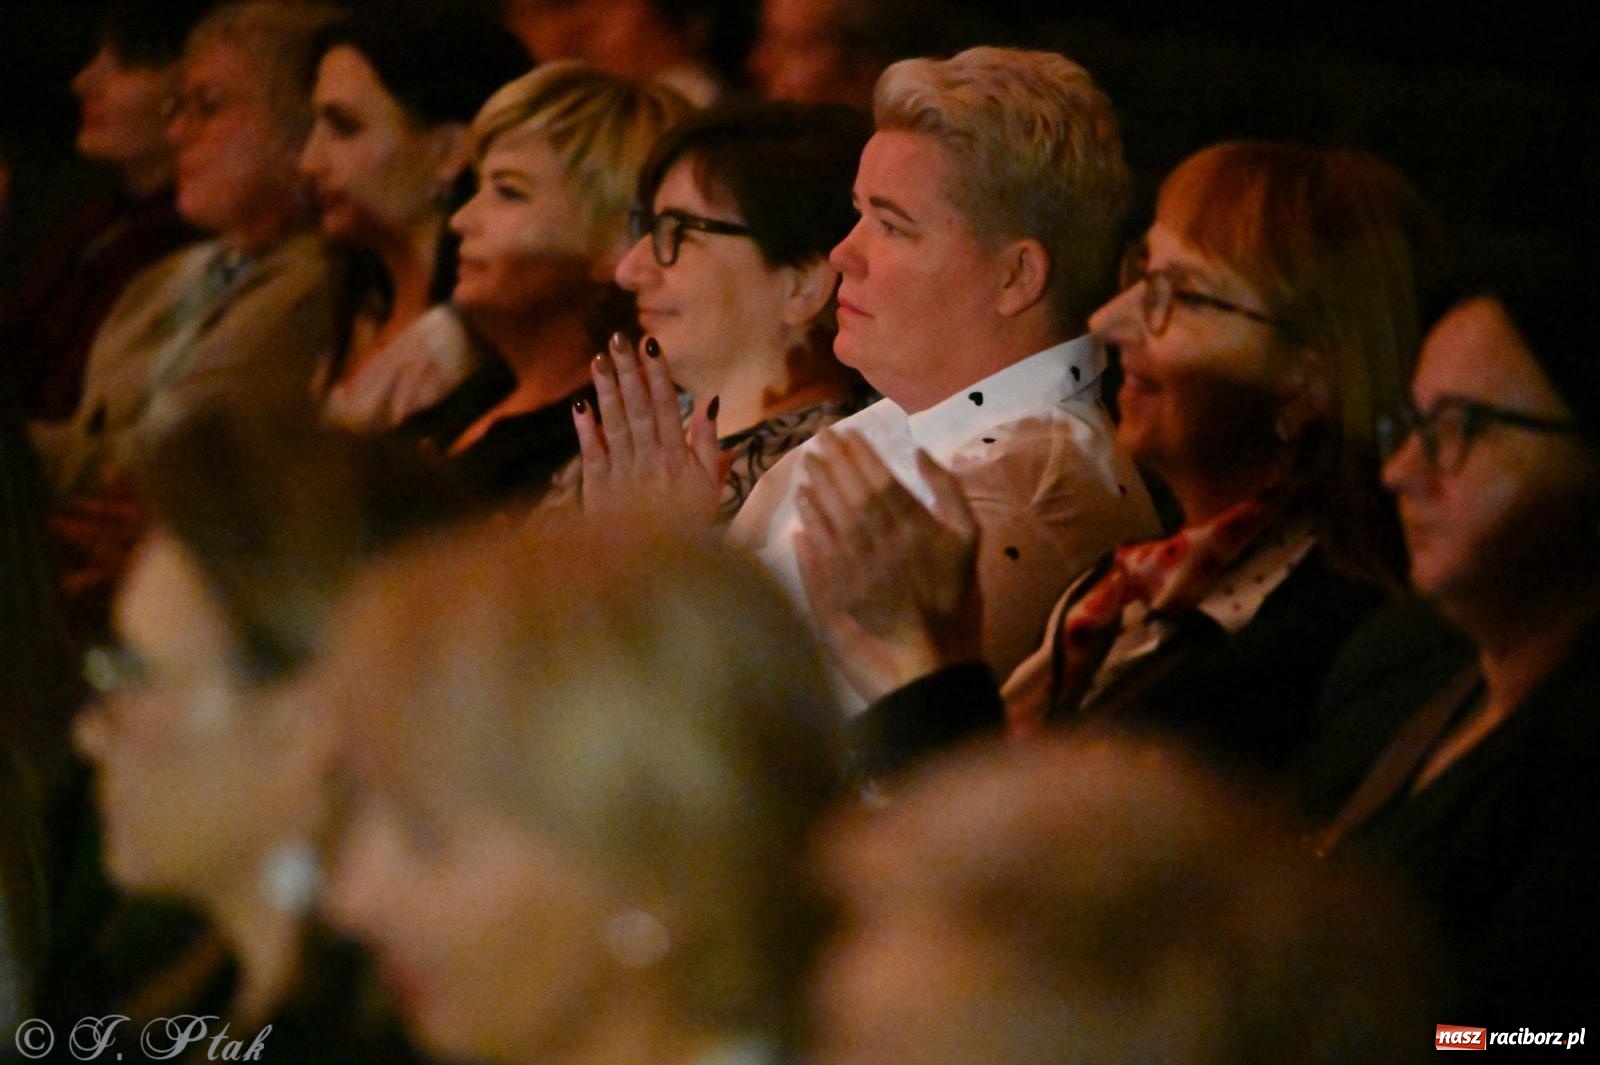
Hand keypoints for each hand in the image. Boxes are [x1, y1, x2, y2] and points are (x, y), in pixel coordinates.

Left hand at [572, 333, 722, 526]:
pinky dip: (586, 429)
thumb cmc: (687, 528)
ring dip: (607, 390)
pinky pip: (592, 453)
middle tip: (618, 338)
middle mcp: (648, 460)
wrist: (652, 569)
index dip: (657, 375)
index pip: (665, 407)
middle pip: (637, 408)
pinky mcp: (598, 488)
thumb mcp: (710, 490)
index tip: (649, 345)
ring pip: (614, 424)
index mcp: (677, 459)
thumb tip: (707, 404)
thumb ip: (708, 447)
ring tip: (599, 360)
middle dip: (628, 371)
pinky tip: (580, 404)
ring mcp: (621, 472)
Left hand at [794, 432, 982, 701]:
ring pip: (834, 515)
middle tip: (819, 438)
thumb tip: (920, 453)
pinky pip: (821, 548)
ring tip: (807, 461)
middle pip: (854, 492)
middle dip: (836, 462)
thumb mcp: (968, 538)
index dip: (861, 455)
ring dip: (819, 485)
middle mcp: (886, 541)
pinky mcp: (841, 590)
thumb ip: (949, 491)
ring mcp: (861, 566)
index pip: (882, 480)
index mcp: (918, 526)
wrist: (934, 660)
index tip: (846, 433)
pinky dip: (811, 522)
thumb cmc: (956, 597)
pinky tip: (802, 504)